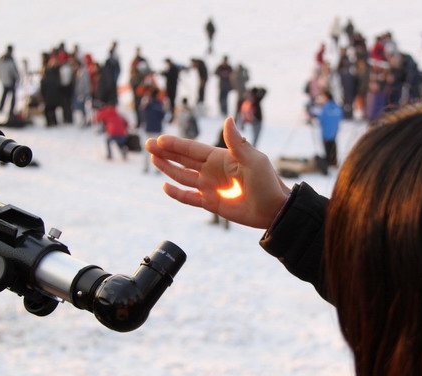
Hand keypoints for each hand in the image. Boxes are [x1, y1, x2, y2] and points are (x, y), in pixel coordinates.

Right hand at [147, 117, 290, 228]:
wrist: (273, 209)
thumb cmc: (267, 182)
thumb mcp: (253, 160)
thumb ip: (237, 143)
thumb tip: (228, 120)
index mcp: (221, 157)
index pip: (193, 148)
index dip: (176, 144)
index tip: (160, 139)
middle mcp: (212, 171)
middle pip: (183, 159)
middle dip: (166, 152)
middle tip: (148, 145)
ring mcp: (210, 187)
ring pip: (183, 176)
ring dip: (168, 168)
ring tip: (153, 159)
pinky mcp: (211, 203)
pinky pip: (189, 197)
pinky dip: (177, 193)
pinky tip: (165, 186)